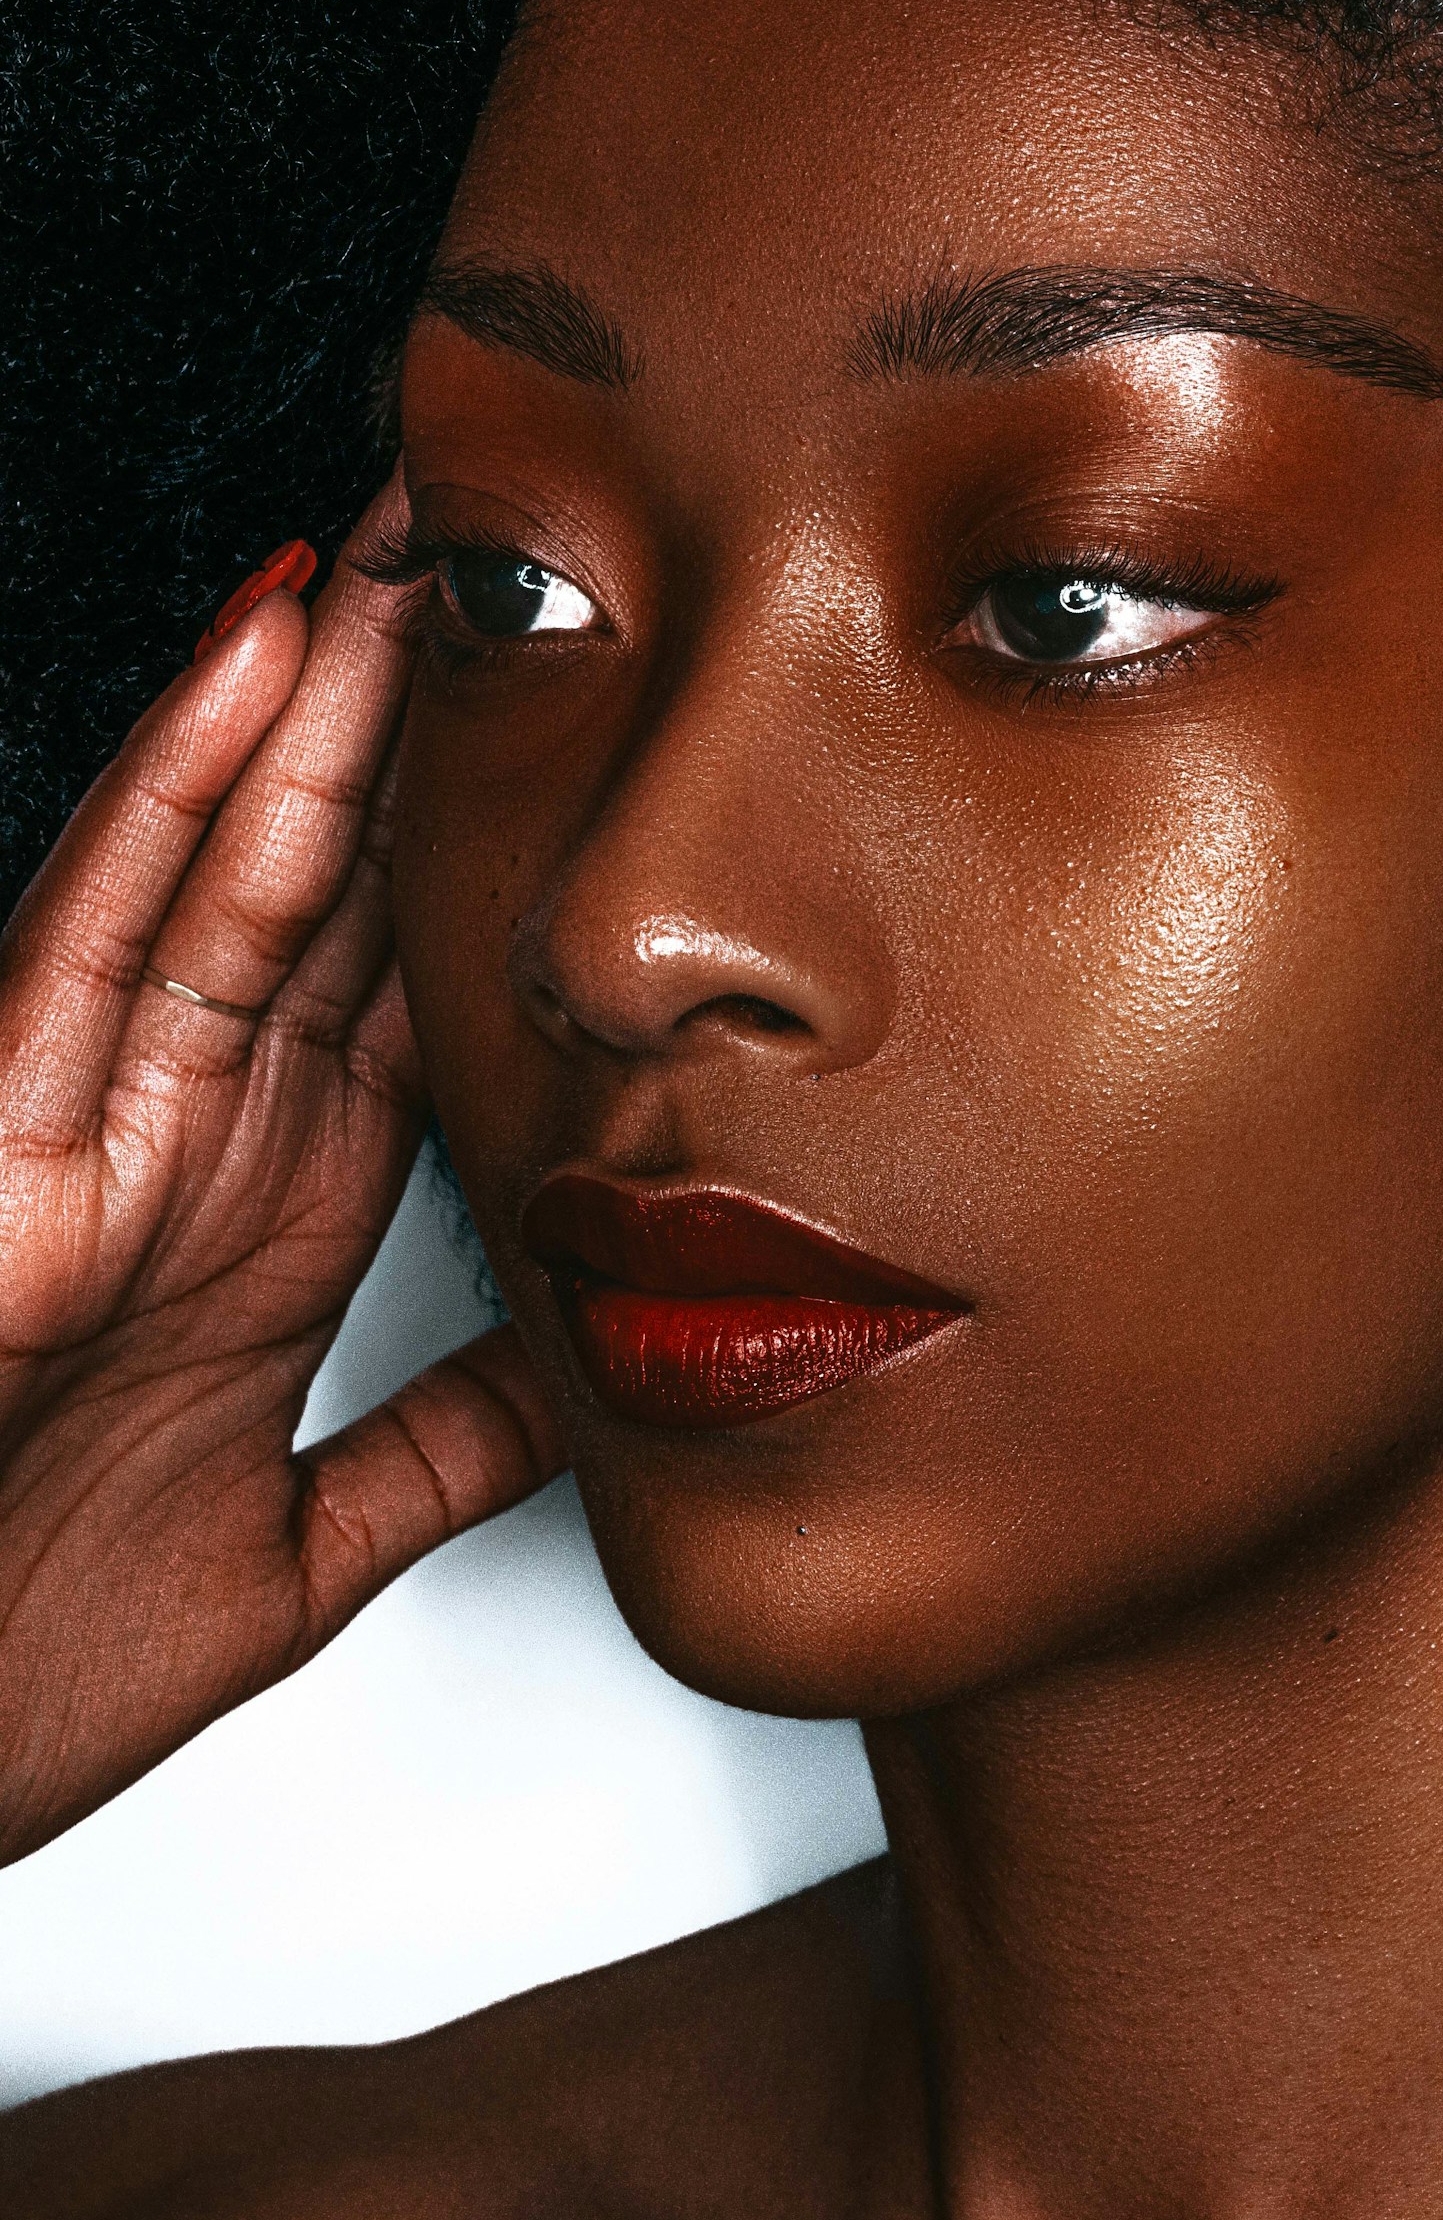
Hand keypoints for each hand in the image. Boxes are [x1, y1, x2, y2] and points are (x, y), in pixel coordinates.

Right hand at [0, 481, 562, 1864]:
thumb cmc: (9, 1676)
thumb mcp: (300, 1549)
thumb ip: (442, 1447)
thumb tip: (583, 1376)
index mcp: (275, 1219)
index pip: (413, 986)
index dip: (498, 854)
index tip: (604, 739)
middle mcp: (190, 1140)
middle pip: (332, 882)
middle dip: (417, 724)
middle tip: (521, 563)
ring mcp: (90, 1123)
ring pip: (223, 860)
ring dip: (313, 697)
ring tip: (407, 543)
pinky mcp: (2, 1136)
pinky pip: (93, 924)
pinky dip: (171, 789)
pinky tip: (247, 657)